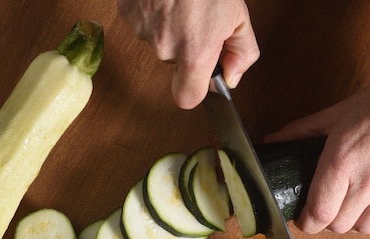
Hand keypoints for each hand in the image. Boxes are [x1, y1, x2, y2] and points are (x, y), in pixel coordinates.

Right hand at [118, 0, 259, 108]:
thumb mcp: (239, 16)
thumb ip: (241, 53)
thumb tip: (232, 77)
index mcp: (195, 52)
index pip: (186, 98)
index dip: (194, 90)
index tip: (200, 79)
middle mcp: (166, 48)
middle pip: (174, 64)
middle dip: (186, 47)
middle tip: (198, 20)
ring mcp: (143, 31)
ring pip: (159, 42)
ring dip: (170, 28)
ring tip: (182, 3)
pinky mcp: (128, 15)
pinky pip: (143, 24)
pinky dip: (154, 14)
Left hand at [266, 12, 369, 233]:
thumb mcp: (333, 114)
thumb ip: (299, 132)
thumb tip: (272, 140)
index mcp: (341, 162)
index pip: (319, 213)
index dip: (306, 223)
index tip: (303, 219)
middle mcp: (367, 180)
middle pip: (339, 225)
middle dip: (325, 221)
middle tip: (324, 207)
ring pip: (365, 228)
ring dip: (352, 222)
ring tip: (349, 205)